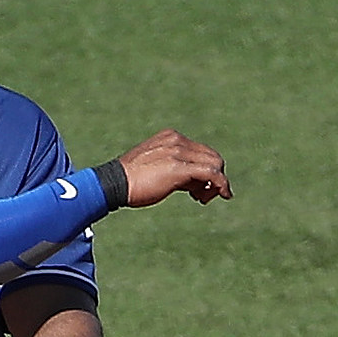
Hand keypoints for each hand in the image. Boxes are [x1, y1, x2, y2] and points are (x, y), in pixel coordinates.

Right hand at [114, 130, 231, 205]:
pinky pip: (211, 173)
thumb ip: (176, 170)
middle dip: (214, 177)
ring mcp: (178, 152)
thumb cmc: (131, 182)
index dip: (206, 170)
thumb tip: (195, 184)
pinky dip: (221, 184)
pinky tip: (224, 194)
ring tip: (204, 198)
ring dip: (217, 183)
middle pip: (212, 156)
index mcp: (171, 138)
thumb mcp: (155, 169)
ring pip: (215, 164)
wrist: (114, 184)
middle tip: (205, 196)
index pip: (201, 151)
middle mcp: (177, 141)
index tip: (198, 189)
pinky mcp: (179, 168)